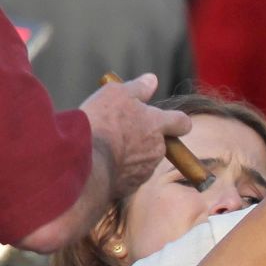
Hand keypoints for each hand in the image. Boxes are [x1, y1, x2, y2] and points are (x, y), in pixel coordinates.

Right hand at [80, 73, 190, 199]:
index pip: (181, 122)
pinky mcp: (129, 186)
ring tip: (103, 147)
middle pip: (158, 142)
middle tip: (117, 131)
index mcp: (157, 125)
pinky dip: (117, 171)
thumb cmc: (101, 123)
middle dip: (143, 138)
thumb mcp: (116, 94)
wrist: (84, 162)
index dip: (176, 121)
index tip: (169, 120)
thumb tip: (152, 80)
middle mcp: (157, 148)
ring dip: (128, 155)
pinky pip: (126, 176)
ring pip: (142, 160)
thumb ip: (137, 88)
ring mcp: (145, 170)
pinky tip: (97, 164)